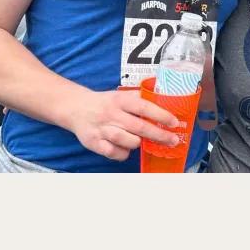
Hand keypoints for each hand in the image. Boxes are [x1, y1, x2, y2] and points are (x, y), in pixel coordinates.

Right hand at [67, 88, 183, 160]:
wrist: (74, 107)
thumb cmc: (105, 103)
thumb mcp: (121, 95)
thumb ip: (140, 98)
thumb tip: (166, 101)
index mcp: (119, 100)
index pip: (143, 107)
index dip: (161, 115)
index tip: (174, 123)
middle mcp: (110, 114)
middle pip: (139, 127)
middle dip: (159, 135)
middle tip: (173, 140)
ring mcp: (101, 129)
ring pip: (126, 140)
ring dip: (137, 143)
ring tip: (141, 141)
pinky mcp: (93, 142)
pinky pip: (113, 152)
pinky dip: (122, 153)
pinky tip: (125, 148)